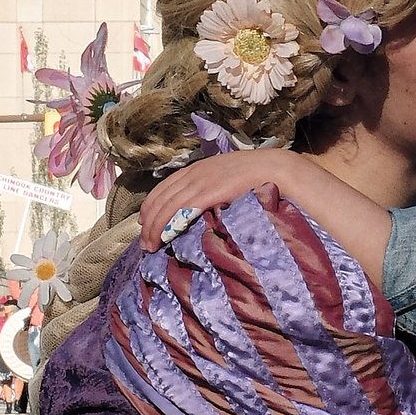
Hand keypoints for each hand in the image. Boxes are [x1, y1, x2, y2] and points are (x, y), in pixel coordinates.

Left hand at [137, 147, 298, 247]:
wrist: (272, 168)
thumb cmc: (254, 177)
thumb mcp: (224, 179)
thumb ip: (209, 191)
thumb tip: (198, 209)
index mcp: (195, 169)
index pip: (163, 188)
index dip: (149, 206)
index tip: (144, 222)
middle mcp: (193, 174)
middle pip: (160, 199)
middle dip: (148, 222)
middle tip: (145, 242)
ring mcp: (199, 182)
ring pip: (166, 207)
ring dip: (154, 228)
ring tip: (150, 246)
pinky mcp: (207, 192)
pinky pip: (180, 210)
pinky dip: (167, 224)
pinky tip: (162, 237)